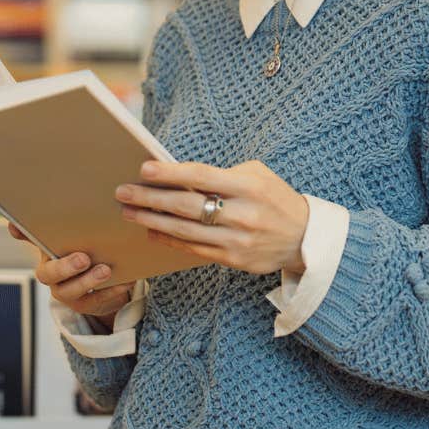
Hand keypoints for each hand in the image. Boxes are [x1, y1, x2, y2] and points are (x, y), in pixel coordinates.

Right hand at [17, 223, 132, 322]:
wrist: (102, 285)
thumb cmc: (88, 252)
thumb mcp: (80, 236)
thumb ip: (71, 220)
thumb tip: (62, 190)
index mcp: (47, 251)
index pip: (28, 238)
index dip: (21, 232)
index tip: (16, 226)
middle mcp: (51, 273)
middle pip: (48, 274)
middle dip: (65, 266)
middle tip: (84, 258)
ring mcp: (65, 291)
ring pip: (70, 291)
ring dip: (88, 280)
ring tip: (105, 270)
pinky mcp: (84, 304)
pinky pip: (94, 301)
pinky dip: (110, 292)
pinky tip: (124, 281)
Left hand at [115, 160, 309, 276]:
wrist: (304, 238)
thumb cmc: (275, 199)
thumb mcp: (257, 176)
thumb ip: (223, 175)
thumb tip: (180, 176)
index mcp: (249, 187)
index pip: (202, 176)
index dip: (171, 173)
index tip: (144, 168)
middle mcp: (242, 214)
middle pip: (187, 206)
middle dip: (151, 198)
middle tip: (124, 192)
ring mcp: (237, 240)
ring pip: (185, 231)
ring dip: (152, 221)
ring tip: (129, 212)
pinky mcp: (232, 259)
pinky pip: (193, 249)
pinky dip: (169, 239)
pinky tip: (152, 231)